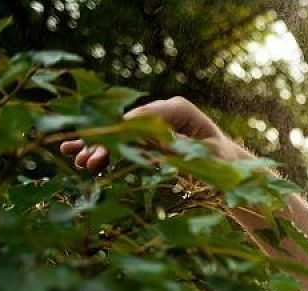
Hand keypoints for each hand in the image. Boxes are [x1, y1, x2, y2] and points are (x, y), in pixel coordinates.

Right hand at [59, 96, 241, 171]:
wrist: (229, 165)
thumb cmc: (224, 161)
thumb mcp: (207, 157)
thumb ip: (181, 149)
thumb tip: (156, 144)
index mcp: (179, 109)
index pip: (143, 117)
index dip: (120, 131)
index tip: (101, 145)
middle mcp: (162, 111)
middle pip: (127, 125)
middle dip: (105, 142)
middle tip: (87, 161)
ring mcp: (153, 123)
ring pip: (120, 134)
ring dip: (98, 147)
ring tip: (78, 161)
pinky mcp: (148, 135)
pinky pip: (123, 142)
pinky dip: (104, 150)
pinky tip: (78, 156)